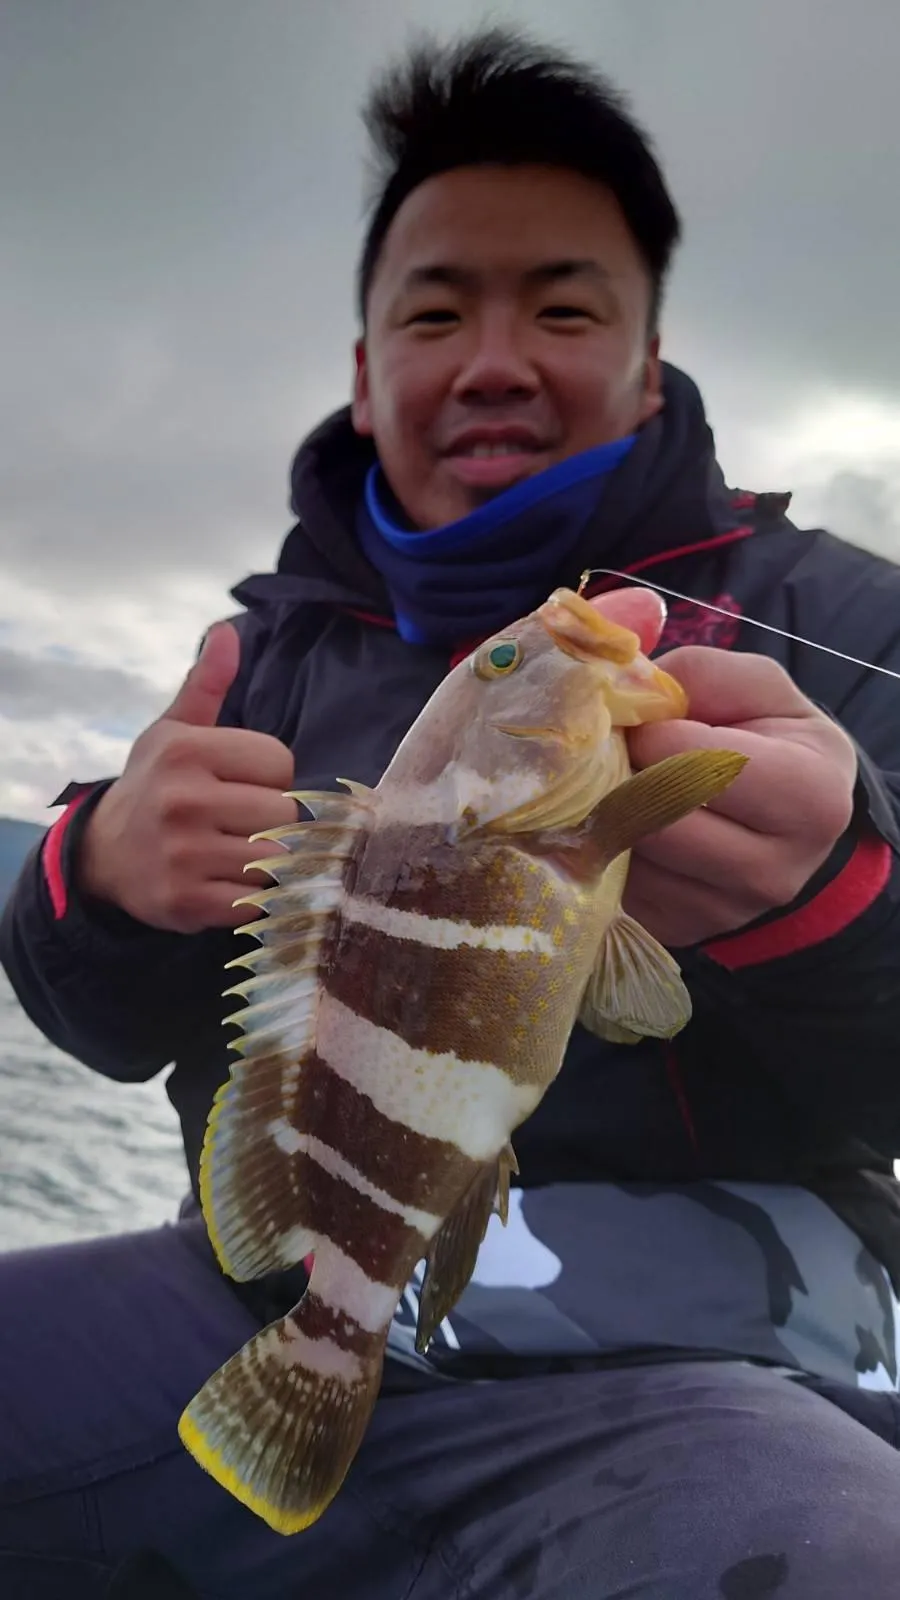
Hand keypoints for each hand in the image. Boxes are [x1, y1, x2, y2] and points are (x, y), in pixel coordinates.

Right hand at [78, 623, 297, 932]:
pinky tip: (226, 879)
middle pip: (285, 812)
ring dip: (266, 858)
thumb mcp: (172, 731)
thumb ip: (207, 684)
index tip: (243, 783)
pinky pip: (258, 899)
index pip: (281, 762)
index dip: (272, 776)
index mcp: (185, 751)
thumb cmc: (154, 785)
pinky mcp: (188, 902)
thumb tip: (226, 631)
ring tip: (235, 849)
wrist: (104, 857)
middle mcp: (182, 801)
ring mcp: (184, 855)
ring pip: (276, 856)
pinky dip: (253, 894)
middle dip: (272, 818)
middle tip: (241, 820)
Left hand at [587, 587, 857, 947]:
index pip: (703, 763)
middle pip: (657, 818)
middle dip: (620, 773)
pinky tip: (611, 822)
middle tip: (614, 750)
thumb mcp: (759, 691)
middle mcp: (772, 871)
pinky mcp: (675, 932)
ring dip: (602, 811)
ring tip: (611, 782)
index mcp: (809, 799)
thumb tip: (619, 676)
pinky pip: (612, 886)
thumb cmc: (772, 745)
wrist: (789, 834)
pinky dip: (599, 848)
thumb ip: (698, 672)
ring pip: (626, 855)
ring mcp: (721, 913)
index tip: (645, 723)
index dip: (657, 733)